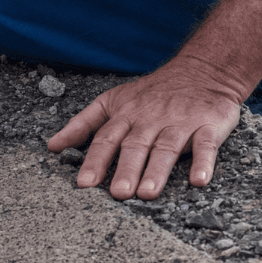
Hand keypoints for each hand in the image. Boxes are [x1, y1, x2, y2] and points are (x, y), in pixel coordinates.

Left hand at [47, 63, 241, 199]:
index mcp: (128, 114)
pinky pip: (206, 144)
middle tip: (119, 193)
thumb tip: (52, 146)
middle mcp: (152, 119)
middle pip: (137, 145)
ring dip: (158, 169)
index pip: (107, 138)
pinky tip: (200, 179)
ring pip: (167, 146)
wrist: (205, 69)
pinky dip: (204, 161)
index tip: (85, 183)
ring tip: (148, 192)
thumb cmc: (155, 90)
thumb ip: (84, 123)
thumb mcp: (115, 99)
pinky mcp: (208, 124)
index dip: (96, 160)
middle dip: (127, 168)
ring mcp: (182, 121)